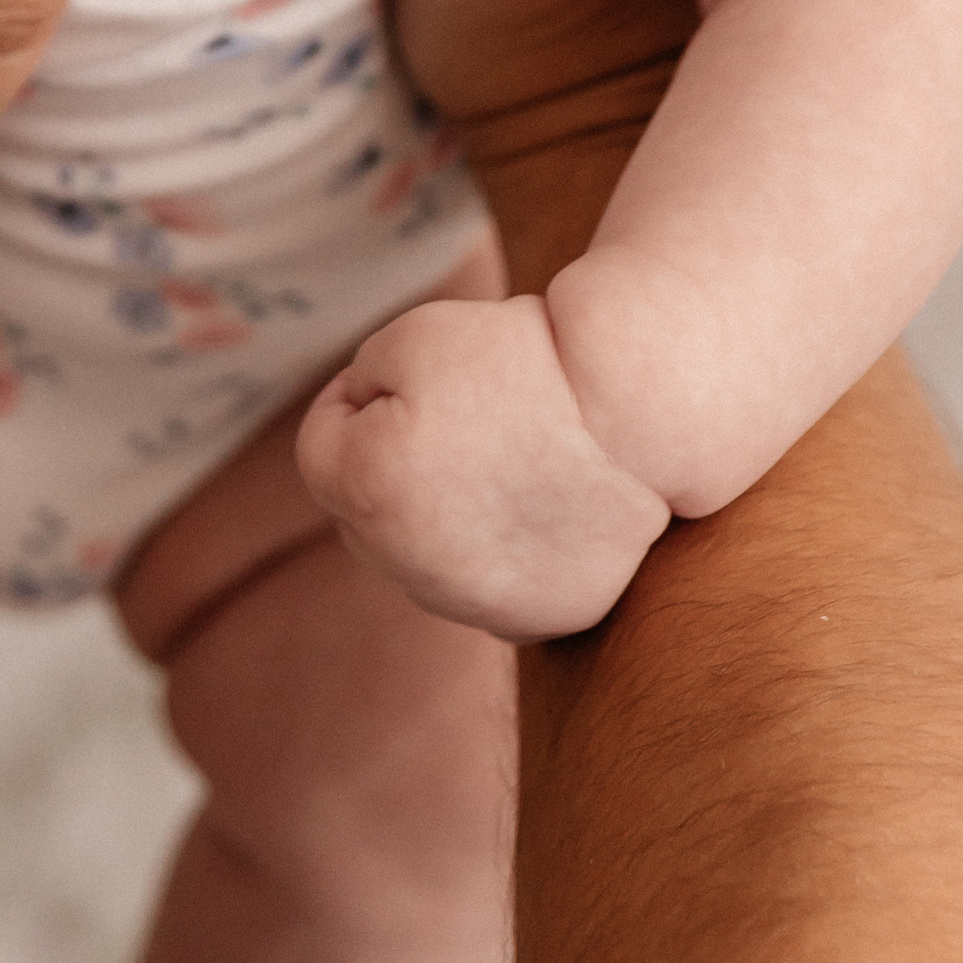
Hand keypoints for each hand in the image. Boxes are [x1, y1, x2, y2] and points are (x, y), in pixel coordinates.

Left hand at [296, 293, 670, 637]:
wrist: (643, 409)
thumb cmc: (526, 360)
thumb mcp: (408, 339)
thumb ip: (354, 391)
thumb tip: (352, 449)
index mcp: (368, 492)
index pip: (319, 446)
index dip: (358, 394)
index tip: (416, 372)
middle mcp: (412, 569)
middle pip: (366, 509)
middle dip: (393, 458)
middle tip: (471, 413)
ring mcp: (475, 606)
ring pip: (421, 556)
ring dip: (438, 513)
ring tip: (505, 460)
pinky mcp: (535, 623)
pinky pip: (485, 590)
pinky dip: (496, 555)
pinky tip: (532, 511)